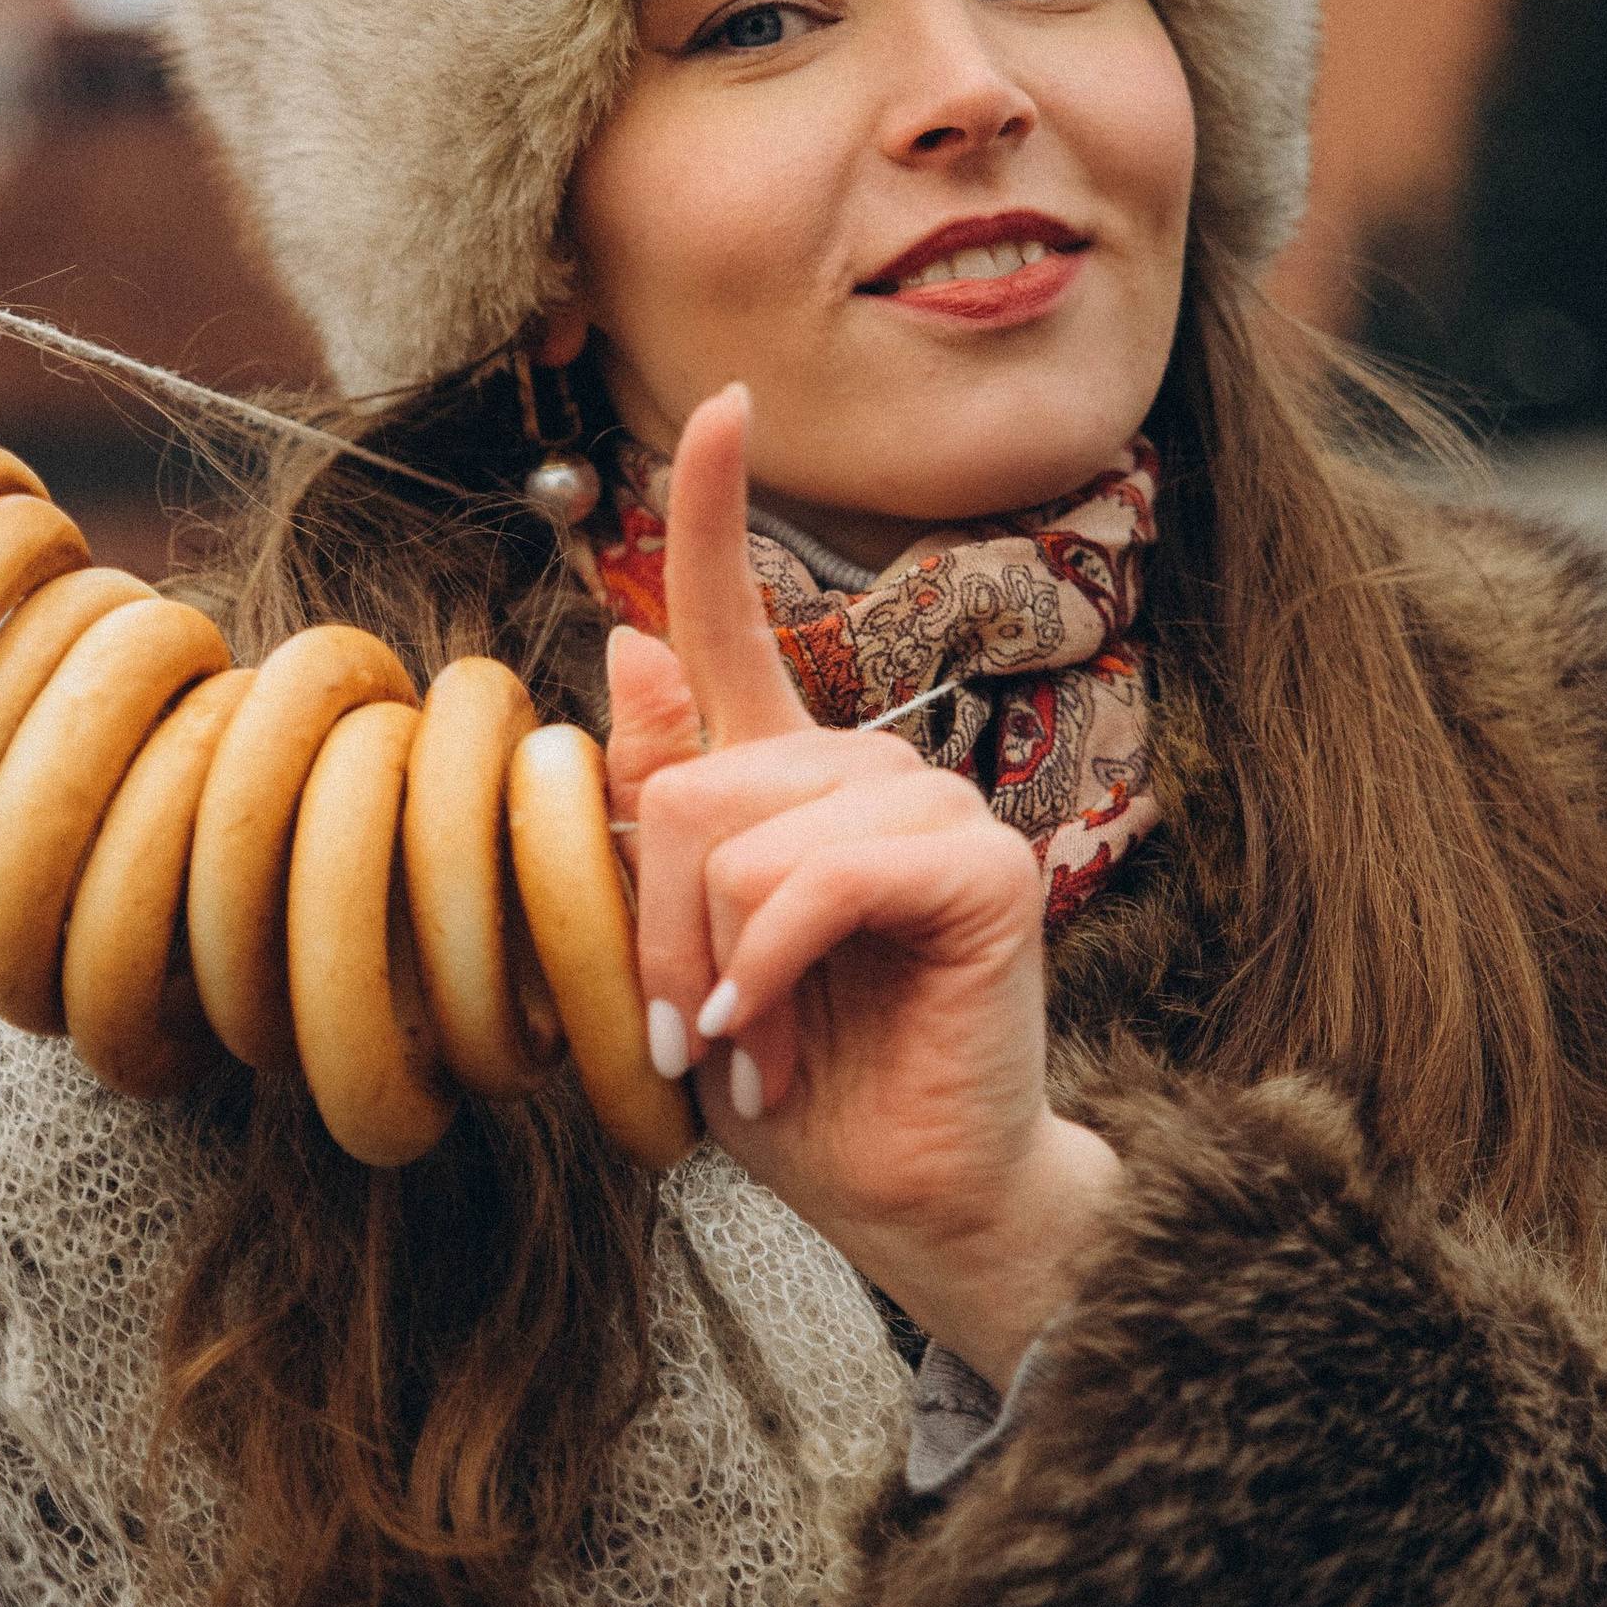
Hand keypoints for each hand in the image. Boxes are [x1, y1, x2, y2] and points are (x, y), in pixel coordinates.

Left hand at [605, 385, 1115, 1383]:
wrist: (907, 1201)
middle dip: (664, 927)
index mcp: (786, 782)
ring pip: (746, 836)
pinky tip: (776, 1036)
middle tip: (697, 1027)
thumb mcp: (682, 952)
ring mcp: (931, 814)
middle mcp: (863, 775)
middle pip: (695, 783)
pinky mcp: (980, 871)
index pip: (738, 620)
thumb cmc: (795, 1085)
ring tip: (751, 1043)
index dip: (714, 511)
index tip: (720, 405)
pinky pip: (817, 880)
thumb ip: (657, 813)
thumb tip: (627, 647)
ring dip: (718, 964)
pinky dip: (770, 970)